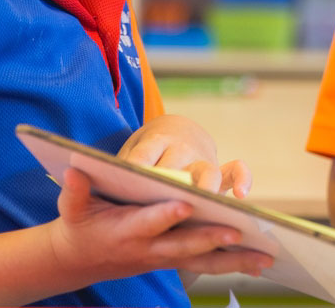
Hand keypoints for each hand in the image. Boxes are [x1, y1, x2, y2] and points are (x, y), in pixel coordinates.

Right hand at [47, 168, 271, 283]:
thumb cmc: (79, 225)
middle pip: (184, 246)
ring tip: (264, 256)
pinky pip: (207, 265)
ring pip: (203, 260)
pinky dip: (233, 265)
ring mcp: (164, 257)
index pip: (148, 223)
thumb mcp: (70, 208)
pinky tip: (259, 263)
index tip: (185, 205)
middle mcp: (149, 248)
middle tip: (237, 232)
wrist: (79, 260)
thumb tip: (73, 168)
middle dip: (210, 239)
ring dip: (234, 260)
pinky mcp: (174, 261)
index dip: (165, 215)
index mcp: (125, 231)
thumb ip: (74, 190)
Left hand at [119, 115, 252, 197]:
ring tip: (205, 203)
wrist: (175, 130)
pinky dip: (243, 178)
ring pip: (207, 171)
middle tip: (169, 201)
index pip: (144, 156)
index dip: (139, 170)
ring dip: (206, 186)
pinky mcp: (219, 170)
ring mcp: (202, 158)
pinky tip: (242, 196)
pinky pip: (236, 171)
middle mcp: (180, 149)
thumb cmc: (146, 152)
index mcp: (153, 141)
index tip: (132, 184)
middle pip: (177, 166)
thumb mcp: (129, 153)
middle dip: (173, 183)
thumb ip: (118, 170)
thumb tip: (92, 183)